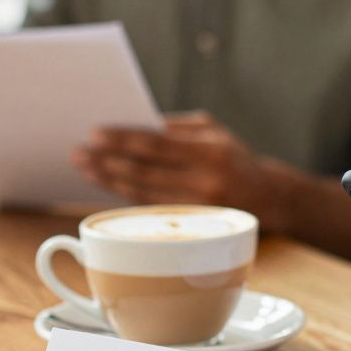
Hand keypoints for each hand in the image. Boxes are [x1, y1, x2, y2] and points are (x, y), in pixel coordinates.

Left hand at [72, 111, 291, 228]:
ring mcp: (198, 206)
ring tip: (86, 168)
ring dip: (109, 180)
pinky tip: (108, 184)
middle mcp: (206, 180)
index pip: (157, 144)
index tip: (95, 134)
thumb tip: (133, 126)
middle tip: (79, 153)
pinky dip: (125, 194)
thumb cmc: (236, 158)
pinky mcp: (193, 223)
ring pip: (143, 192)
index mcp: (211, 150)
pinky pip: (150, 206)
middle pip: (145, 170)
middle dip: (107, 161)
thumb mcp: (215, 132)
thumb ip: (177, 128)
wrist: (271, 197)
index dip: (123, 140)